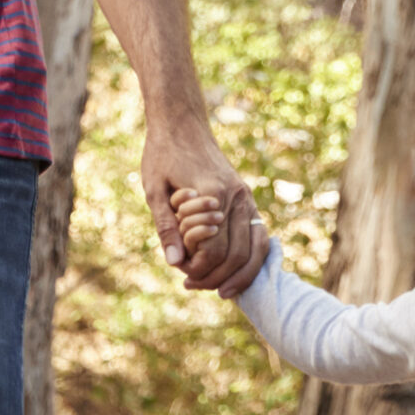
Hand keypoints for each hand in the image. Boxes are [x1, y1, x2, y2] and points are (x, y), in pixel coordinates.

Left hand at [140, 115, 264, 294]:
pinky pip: (260, 234)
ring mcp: (246, 197)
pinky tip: (238, 272)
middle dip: (216, 277)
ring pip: (256, 248)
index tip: (182, 275)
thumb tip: (174, 263)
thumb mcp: (154, 190)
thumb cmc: (162, 154)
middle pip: (237, 254)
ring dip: (240, 274)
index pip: (214, 249)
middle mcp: (236, 197)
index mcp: (213, 194)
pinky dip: (253, 257)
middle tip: (192, 285)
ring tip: (219, 290)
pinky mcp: (246, 197)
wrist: (181, 124)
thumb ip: (166, 226)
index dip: (199, 268)